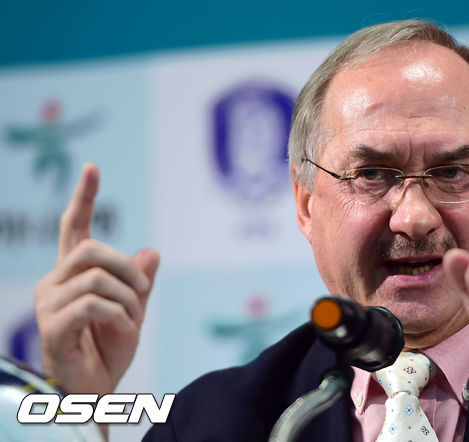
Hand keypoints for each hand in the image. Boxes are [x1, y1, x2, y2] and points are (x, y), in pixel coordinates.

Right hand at [34, 164, 159, 397]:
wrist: (95, 390)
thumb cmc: (108, 350)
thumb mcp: (134, 311)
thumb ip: (140, 283)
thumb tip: (152, 252)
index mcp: (73, 275)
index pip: (75, 228)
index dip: (84, 198)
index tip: (92, 168)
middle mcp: (55, 284)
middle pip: (91, 249)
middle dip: (126, 267)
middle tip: (143, 291)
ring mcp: (49, 305)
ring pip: (97, 278)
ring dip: (128, 298)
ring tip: (134, 320)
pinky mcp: (52, 328)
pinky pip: (93, 304)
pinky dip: (120, 316)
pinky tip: (125, 330)